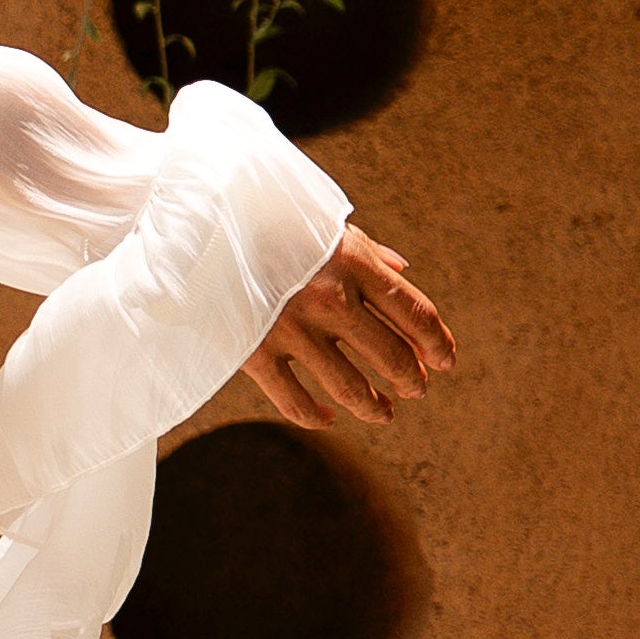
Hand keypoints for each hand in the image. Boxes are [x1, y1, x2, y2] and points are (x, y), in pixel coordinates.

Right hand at [243, 222, 454, 428]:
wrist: (195, 226)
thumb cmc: (266, 221)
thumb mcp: (321, 224)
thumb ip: (365, 250)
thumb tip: (401, 271)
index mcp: (352, 261)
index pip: (415, 312)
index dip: (437, 342)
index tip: (444, 360)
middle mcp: (328, 298)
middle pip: (391, 355)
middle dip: (411, 379)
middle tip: (416, 388)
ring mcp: (290, 328)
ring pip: (350, 388)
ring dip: (375, 406)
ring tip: (384, 412)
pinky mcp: (253, 352)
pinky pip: (294, 401)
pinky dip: (316, 416)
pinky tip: (329, 417)